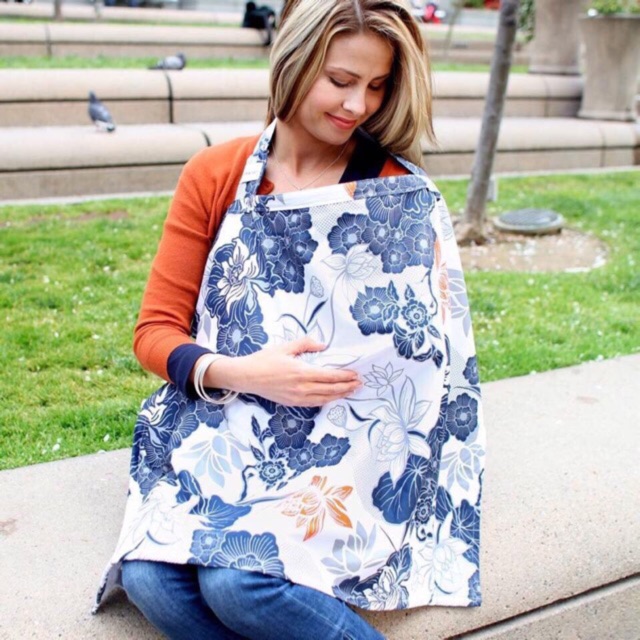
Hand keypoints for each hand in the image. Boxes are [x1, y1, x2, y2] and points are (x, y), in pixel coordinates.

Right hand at [206, 337, 361, 406]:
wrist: (247, 377)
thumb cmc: (264, 360)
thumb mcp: (285, 347)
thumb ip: (306, 344)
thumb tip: (323, 345)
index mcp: (301, 372)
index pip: (329, 376)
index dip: (345, 376)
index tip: (356, 374)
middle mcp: (301, 387)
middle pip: (330, 389)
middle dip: (347, 387)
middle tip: (360, 384)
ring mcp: (297, 397)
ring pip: (324, 399)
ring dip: (340, 395)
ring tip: (351, 391)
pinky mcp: (292, 403)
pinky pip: (314, 403)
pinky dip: (326, 401)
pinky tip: (333, 398)